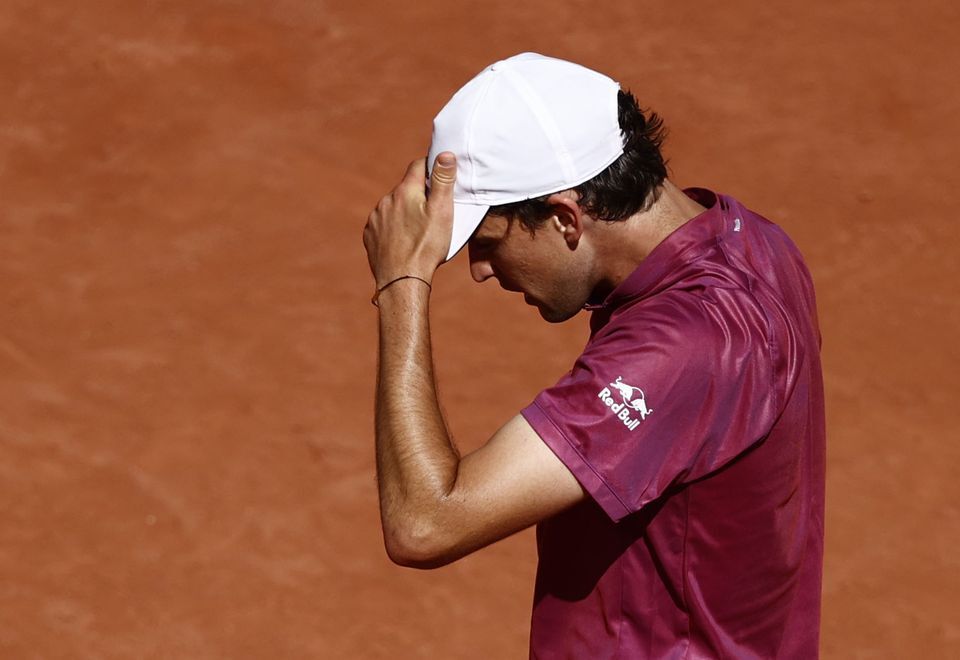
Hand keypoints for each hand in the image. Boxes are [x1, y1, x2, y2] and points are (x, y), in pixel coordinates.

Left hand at [363, 152, 456, 288]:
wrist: (402, 281)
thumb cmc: (426, 247)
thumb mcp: (442, 212)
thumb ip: (443, 180)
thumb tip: (445, 154)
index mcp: (405, 191)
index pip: (418, 166)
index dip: (430, 168)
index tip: (440, 177)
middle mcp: (387, 200)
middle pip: (406, 188)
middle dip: (418, 194)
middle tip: (433, 212)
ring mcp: (376, 218)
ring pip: (393, 206)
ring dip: (404, 211)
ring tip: (418, 231)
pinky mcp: (370, 234)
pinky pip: (383, 224)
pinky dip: (393, 227)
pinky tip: (404, 241)